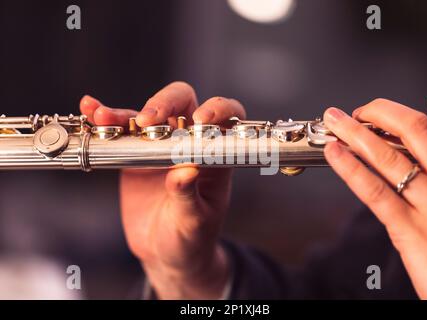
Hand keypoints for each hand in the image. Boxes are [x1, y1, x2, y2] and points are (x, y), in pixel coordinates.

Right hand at [79, 82, 245, 298]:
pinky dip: (105, 120)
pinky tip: (90, 110)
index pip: (224, 120)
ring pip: (145, 115)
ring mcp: (160, 147)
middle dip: (164, 103)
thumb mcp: (193, 222)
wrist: (165, 253)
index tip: (200, 121)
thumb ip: (189, 197)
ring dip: (123, 113)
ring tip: (103, 118)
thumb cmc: (190, 238)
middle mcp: (188, 144)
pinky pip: (120, 132)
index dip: (216, 111)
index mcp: (213, 157)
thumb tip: (186, 172)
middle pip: (182, 104)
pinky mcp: (134, 154)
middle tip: (147, 121)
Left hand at [323, 93, 426, 298]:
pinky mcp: (413, 232)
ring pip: (390, 156)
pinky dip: (351, 167)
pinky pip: (376, 191)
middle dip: (382, 112)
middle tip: (360, 110)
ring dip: (356, 132)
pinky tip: (334, 153)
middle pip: (416, 131)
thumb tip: (425, 158)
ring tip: (335, 120)